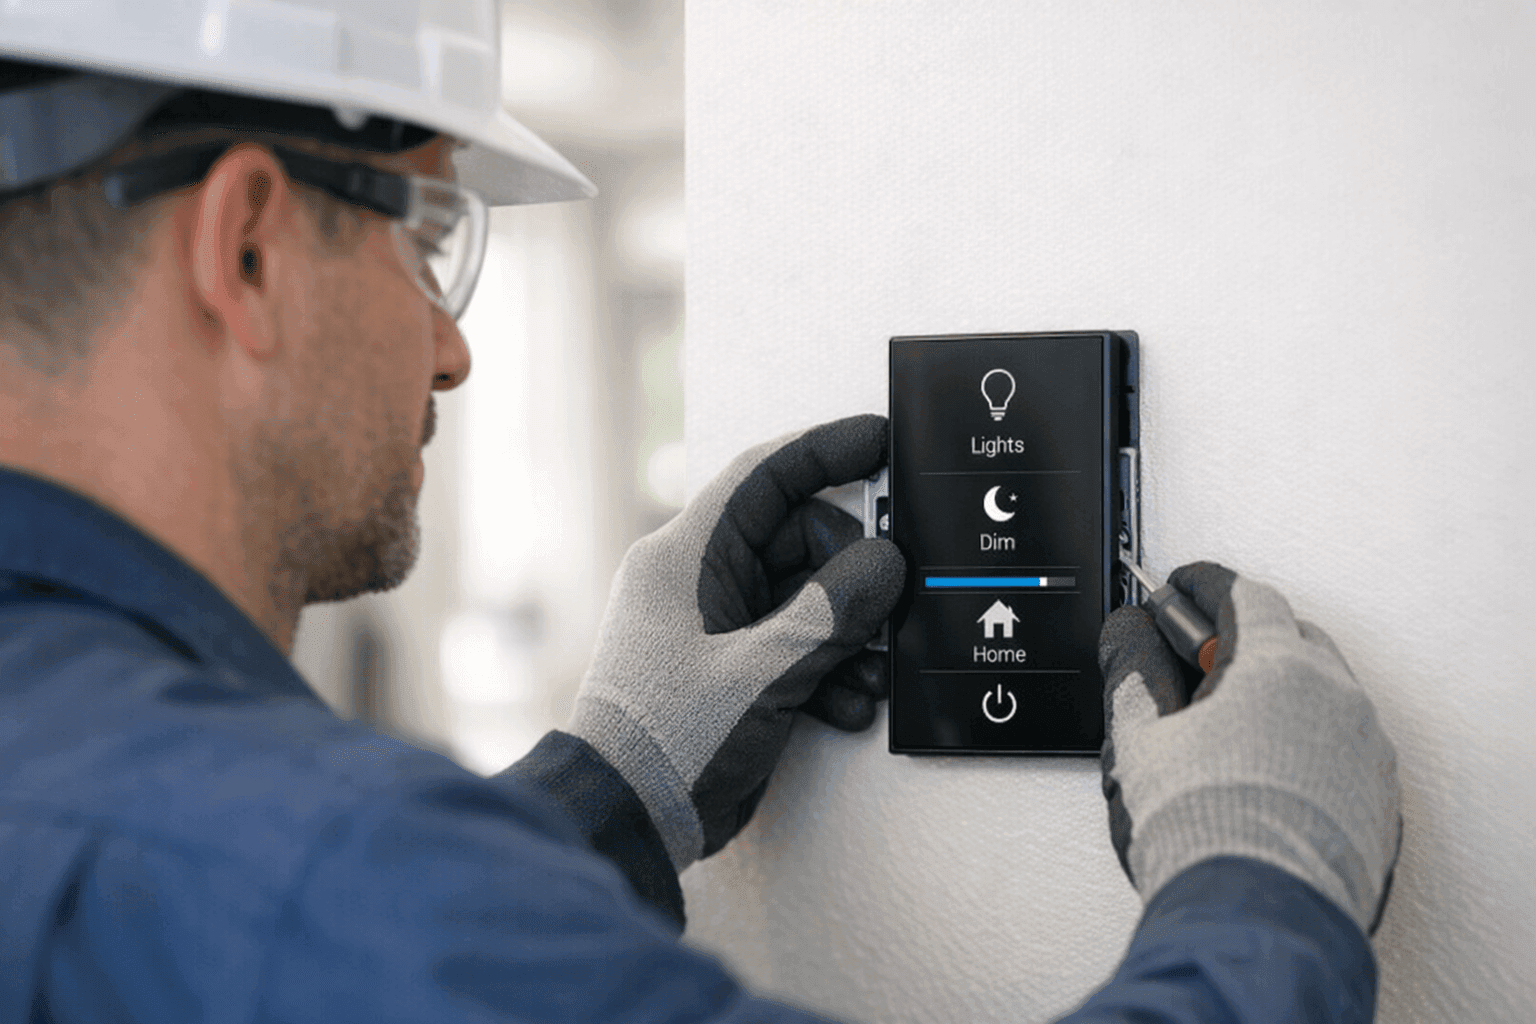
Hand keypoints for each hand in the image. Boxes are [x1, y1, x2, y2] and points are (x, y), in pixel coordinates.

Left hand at [567, 415, 905, 872]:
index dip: (825, 449)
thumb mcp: (762, 672)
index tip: (880, 439)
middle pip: (798, 541)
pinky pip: (791, 642)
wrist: (626, 821)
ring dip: (844, 635)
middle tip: (886, 608)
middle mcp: (694, 580)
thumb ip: (831, 612)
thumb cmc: (668, 741)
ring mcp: (710, 624)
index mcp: (685, 557)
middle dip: (850, 578)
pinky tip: (844, 705)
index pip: (764, 476)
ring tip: (864, 678)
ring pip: (802, 597)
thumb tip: (886, 564)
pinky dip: (825, 668)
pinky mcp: (726, 667)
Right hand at [1098, 561, 1402, 935]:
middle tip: (1191, 663)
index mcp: (1277, 667)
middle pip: (1289, 636)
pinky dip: (1303, 743)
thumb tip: (1127, 636)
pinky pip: (1341, 747)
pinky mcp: (1377, 802)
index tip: (1175, 590)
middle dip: (1239, 638)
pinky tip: (1260, 777)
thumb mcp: (1139, 738)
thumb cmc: (1202, 834)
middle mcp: (1335, 699)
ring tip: (1223, 732)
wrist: (1255, 923)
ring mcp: (1365, 752)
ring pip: (1321, 693)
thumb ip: (1131, 671)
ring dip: (1274, 693)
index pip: (1242, 593)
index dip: (1199, 587)